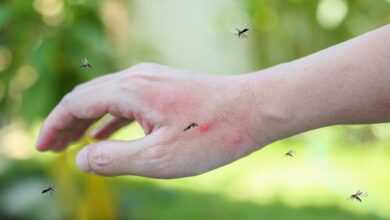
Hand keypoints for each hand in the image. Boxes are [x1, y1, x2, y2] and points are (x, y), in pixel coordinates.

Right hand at [36, 63, 267, 177]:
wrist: (255, 109)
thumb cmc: (212, 134)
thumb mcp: (159, 158)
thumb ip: (114, 159)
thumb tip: (82, 158)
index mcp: (130, 91)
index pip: (76, 104)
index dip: (54, 126)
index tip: (42, 147)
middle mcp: (138, 78)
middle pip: (88, 97)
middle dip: (67, 123)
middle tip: (52, 148)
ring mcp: (154, 80)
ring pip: (108, 99)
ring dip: (87, 121)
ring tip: (74, 143)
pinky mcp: (167, 88)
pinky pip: (128, 101)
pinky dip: (111, 119)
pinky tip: (107, 134)